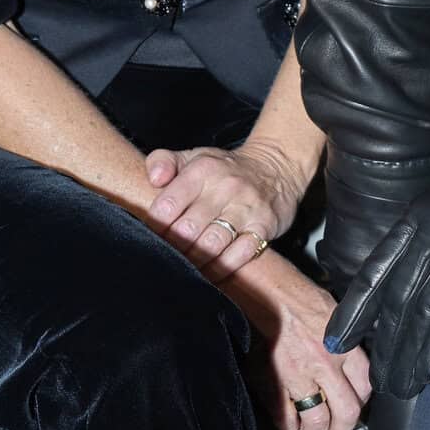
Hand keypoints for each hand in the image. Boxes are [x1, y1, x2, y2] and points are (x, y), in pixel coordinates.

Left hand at [143, 138, 305, 274]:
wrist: (275, 168)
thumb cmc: (224, 169)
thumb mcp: (192, 156)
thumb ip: (161, 161)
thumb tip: (154, 180)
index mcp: (202, 169)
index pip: (168, 204)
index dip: (156, 226)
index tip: (154, 236)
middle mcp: (225, 187)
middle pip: (188, 228)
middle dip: (174, 247)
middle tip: (168, 257)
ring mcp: (246, 208)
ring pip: (212, 244)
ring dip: (195, 261)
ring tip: (187, 267)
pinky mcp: (264, 227)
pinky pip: (240, 254)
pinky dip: (222, 267)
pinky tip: (210, 272)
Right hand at [225, 249, 372, 429]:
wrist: (262, 290)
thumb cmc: (297, 294)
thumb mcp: (335, 312)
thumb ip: (345, 341)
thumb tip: (350, 362)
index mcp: (344, 346)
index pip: (365, 387)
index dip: (361, 401)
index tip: (353, 403)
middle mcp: (325, 364)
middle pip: (347, 413)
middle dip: (343, 424)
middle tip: (337, 424)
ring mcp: (298, 376)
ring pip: (317, 421)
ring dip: (316, 427)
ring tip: (312, 423)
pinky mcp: (272, 383)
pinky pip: (285, 418)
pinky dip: (288, 423)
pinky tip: (289, 416)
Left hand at [325, 169, 429, 401]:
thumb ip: (420, 243)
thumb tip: (398, 287)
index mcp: (415, 219)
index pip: (375, 271)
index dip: (354, 310)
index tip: (336, 341)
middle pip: (398, 297)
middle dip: (383, 343)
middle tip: (375, 378)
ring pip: (425, 308)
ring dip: (409, 352)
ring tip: (399, 384)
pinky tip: (428, 368)